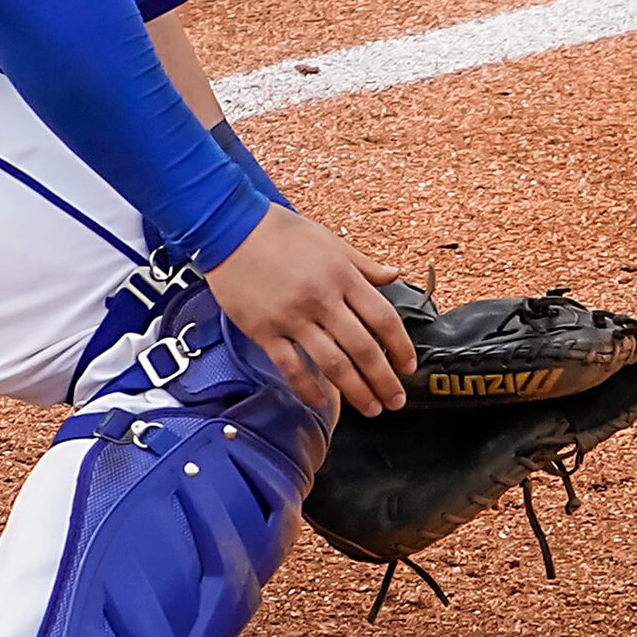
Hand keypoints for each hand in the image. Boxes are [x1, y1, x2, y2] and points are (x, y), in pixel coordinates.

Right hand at [201, 206, 413, 415]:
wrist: (228, 228)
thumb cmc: (278, 231)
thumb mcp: (329, 241)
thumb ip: (363, 264)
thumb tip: (394, 275)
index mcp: (341, 277)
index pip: (384, 319)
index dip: (401, 347)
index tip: (408, 366)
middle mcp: (321, 300)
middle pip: (363, 349)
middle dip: (384, 380)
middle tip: (395, 399)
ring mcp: (291, 318)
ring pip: (333, 364)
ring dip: (356, 391)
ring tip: (371, 408)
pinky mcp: (263, 330)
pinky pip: (290, 366)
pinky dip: (307, 388)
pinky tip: (320, 401)